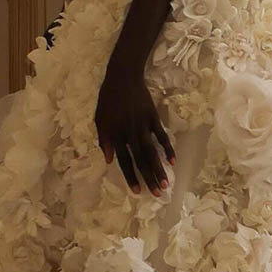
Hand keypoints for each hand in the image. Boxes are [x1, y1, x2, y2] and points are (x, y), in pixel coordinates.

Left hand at [95, 64, 175, 195]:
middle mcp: (130, 132)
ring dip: (159, 168)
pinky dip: (168, 148)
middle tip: (157, 193)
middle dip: (149, 177)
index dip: (130, 176)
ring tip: (167, 182)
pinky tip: (173, 160)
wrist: (124, 77)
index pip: (124, 160)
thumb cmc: (108, 99)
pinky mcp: (154, 118)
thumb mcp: (99, 119)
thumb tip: (108, 159)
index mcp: (115, 134)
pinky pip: (161, 136)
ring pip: (152, 150)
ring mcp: (144, 125)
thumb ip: (104, 139)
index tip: (137, 191)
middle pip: (141, 159)